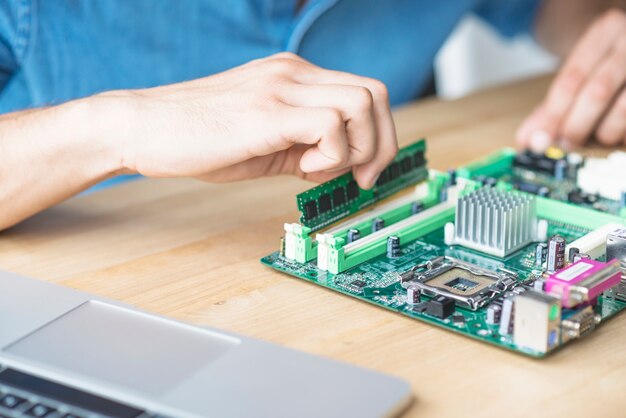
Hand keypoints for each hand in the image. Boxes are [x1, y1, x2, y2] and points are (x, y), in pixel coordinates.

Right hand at [101, 52, 396, 188]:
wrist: (142, 128)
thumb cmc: (198, 137)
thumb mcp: (264, 140)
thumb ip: (303, 145)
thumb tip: (341, 165)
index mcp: (294, 76)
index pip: (365, 93)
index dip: (378, 136)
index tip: (362, 171)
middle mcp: (294, 73)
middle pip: (375, 94)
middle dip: (381, 144)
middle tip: (359, 177)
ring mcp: (282, 87)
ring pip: (362, 104)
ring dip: (356, 149)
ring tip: (318, 171)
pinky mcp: (267, 110)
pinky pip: (330, 125)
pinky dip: (329, 156)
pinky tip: (299, 170)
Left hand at [517, 8, 625, 150]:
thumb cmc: (601, 63)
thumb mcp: (576, 73)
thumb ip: (550, 106)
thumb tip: (528, 139)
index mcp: (605, 31)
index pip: (572, 78)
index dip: (554, 114)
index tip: (541, 139)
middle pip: (597, 91)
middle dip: (576, 125)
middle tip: (565, 143)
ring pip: (625, 108)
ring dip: (605, 132)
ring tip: (595, 138)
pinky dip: (624, 134)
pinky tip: (616, 135)